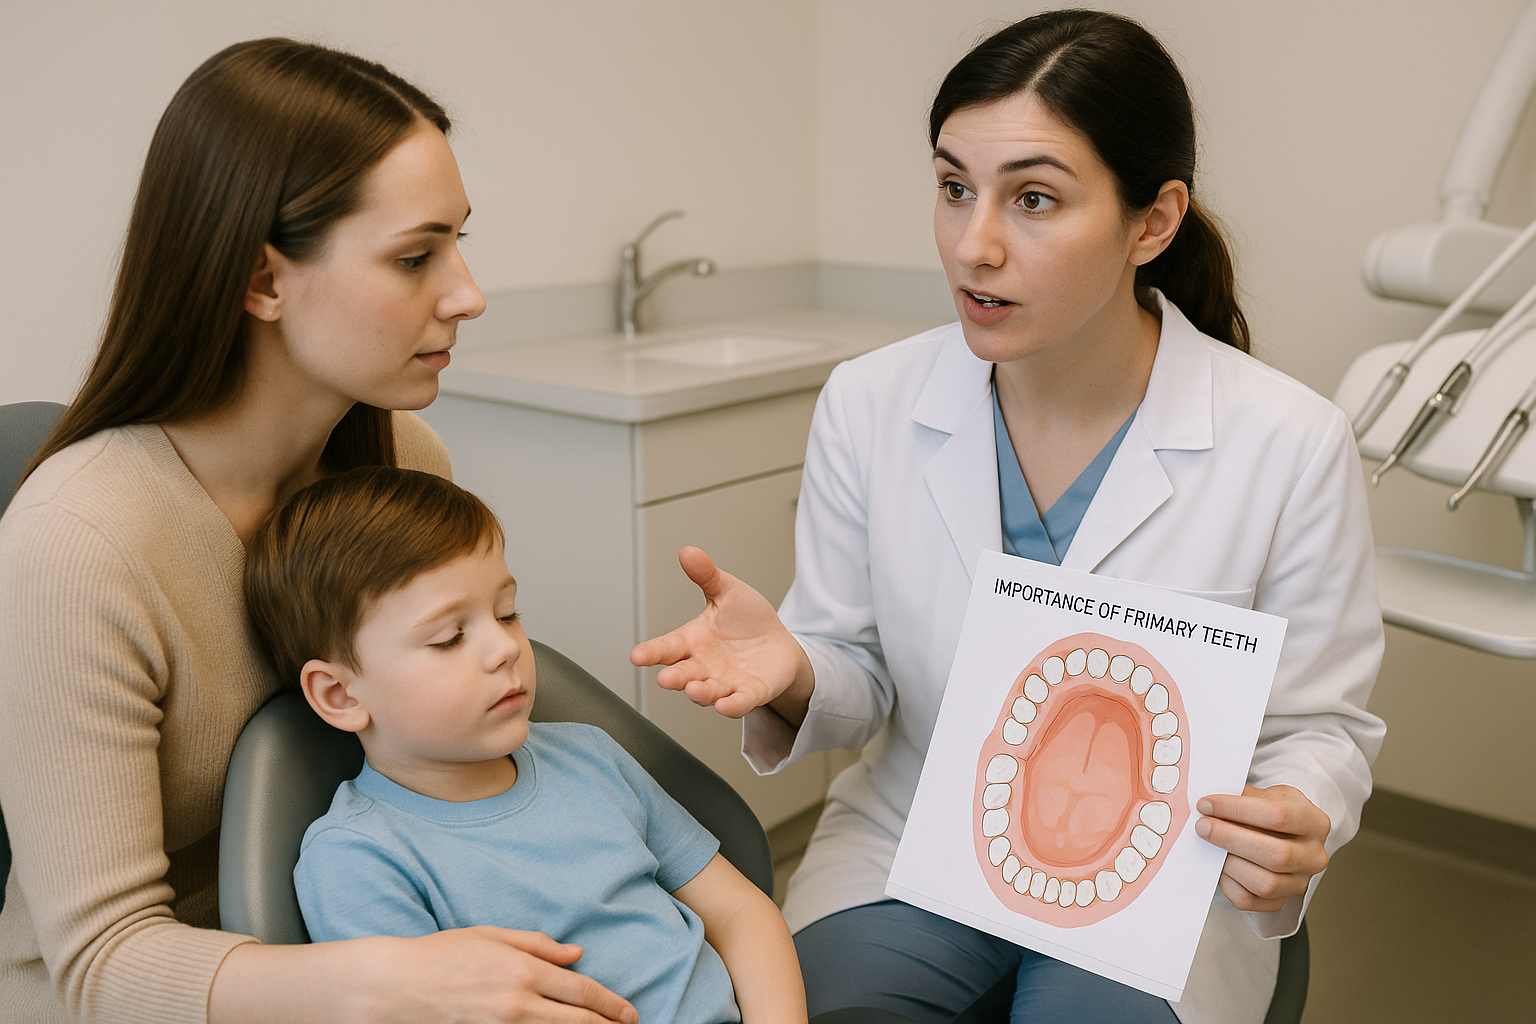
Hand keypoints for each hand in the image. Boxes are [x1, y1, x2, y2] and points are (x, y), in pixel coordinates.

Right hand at [211, 927, 638, 1023]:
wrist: (391, 986)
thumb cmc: (439, 954)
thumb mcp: (491, 936)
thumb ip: (538, 944)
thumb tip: (576, 952)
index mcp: (523, 970)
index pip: (581, 990)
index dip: (610, 1004)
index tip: (628, 1013)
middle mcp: (518, 1003)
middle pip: (577, 1022)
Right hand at [630, 546, 812, 720]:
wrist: (779, 644)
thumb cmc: (747, 620)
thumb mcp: (727, 592)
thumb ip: (707, 576)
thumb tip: (687, 551)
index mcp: (693, 640)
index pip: (667, 647)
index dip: (651, 652)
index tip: (636, 656)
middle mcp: (704, 666)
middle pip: (684, 674)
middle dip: (675, 678)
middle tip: (665, 679)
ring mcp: (726, 682)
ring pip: (708, 691)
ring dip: (700, 693)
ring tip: (693, 690)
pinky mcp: (750, 693)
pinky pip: (740, 702)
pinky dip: (732, 705)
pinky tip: (725, 706)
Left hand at [1195, 784, 1329, 912]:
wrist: (1283, 835)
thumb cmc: (1273, 811)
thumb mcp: (1267, 794)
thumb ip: (1243, 796)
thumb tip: (1209, 802)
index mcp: (1315, 823)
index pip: (1278, 815)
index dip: (1237, 809)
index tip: (1207, 804)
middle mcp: (1314, 857)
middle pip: (1276, 855)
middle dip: (1231, 838)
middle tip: (1202, 826)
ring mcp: (1299, 883)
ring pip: (1265, 883)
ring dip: (1228, 863)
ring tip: (1208, 844)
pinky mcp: (1278, 902)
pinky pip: (1249, 900)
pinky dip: (1226, 883)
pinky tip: (1216, 864)